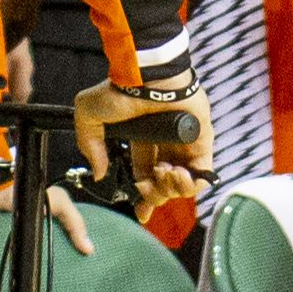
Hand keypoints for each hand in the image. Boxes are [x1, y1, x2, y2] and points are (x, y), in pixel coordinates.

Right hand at [76, 71, 211, 199]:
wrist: (147, 78)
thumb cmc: (120, 91)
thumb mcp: (90, 116)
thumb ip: (90, 146)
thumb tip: (98, 173)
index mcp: (142, 143)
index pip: (145, 179)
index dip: (143, 199)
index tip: (141, 213)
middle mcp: (164, 147)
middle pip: (163, 187)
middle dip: (154, 197)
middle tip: (148, 187)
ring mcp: (184, 146)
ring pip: (183, 186)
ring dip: (170, 190)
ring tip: (163, 173)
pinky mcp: (202, 144)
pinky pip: (202, 176)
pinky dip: (190, 185)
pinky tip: (175, 174)